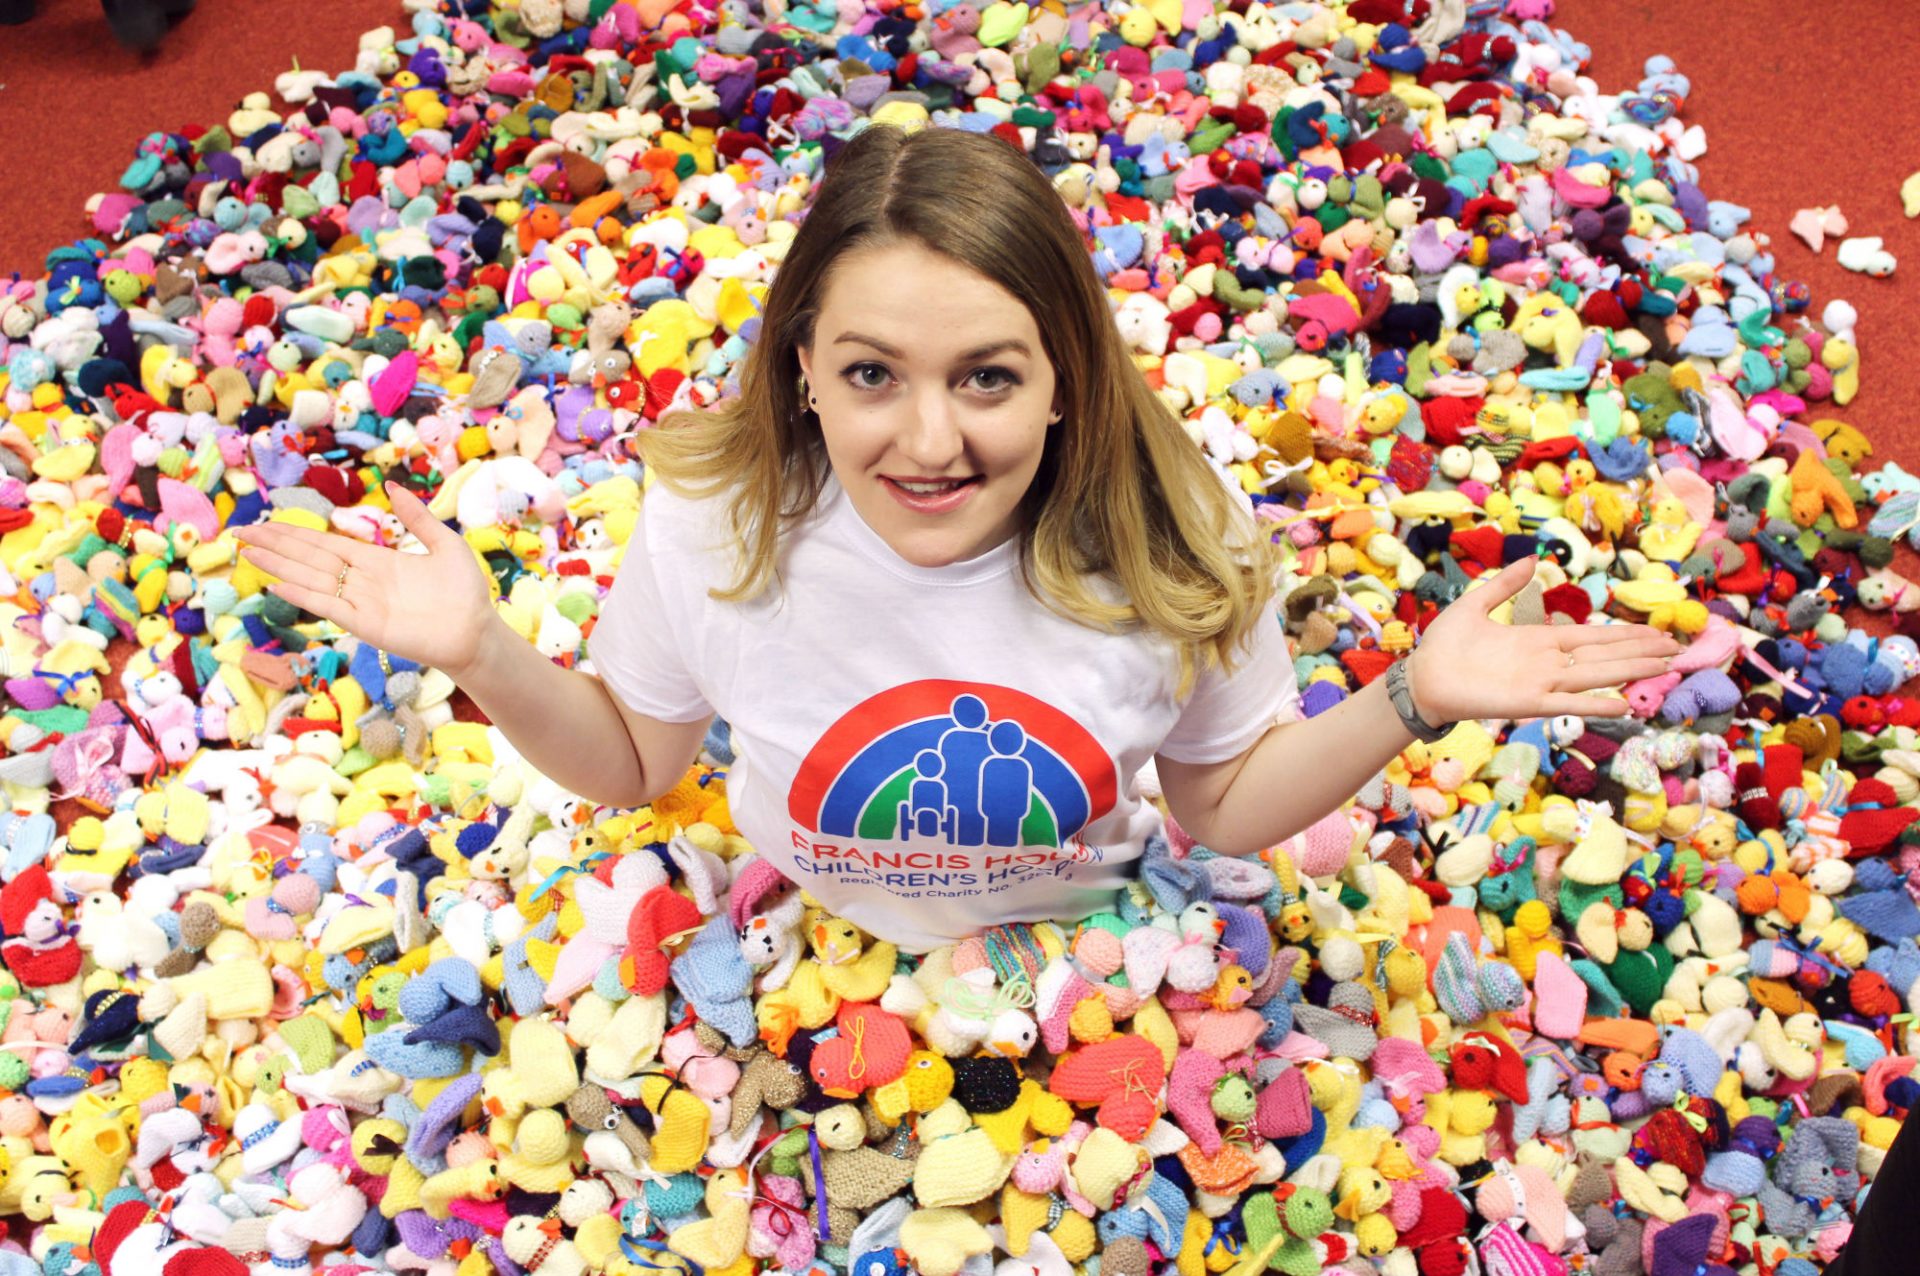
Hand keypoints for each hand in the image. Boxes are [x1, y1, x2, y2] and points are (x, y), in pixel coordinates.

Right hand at [233, 482, 497, 676]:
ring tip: (248, 552)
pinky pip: (328, 607)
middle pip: (309, 558)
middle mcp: (362, 581)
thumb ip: (417, 517)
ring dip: (279, 565)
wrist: (477, 632)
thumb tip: (393, 486)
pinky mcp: (366, 624)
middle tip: (240, 532)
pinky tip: (277, 583)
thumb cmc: (464, 593)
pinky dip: (303, 595)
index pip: (325, 544)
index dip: (294, 534)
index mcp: (376, 561)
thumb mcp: (443, 544)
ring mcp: (361, 603)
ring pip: (311, 579)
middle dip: (275, 545)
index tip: (265, 522)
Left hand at [1406, 557, 1682, 722]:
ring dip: (1630, 670)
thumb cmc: (1444, 646)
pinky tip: (1625, 703)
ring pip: (1596, 675)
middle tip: (1679, 649)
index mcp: (1539, 640)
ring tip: (1665, 667)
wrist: (1421, 677)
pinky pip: (1567, 702)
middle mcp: (1547, 662)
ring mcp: (1540, 683)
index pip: (1593, 636)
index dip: (1625, 635)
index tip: (1657, 633)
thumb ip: (1503, 586)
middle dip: (1640, 651)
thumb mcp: (1474, 605)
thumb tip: (1529, 562)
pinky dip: (1596, 704)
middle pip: (1604, 654)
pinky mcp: (1527, 702)